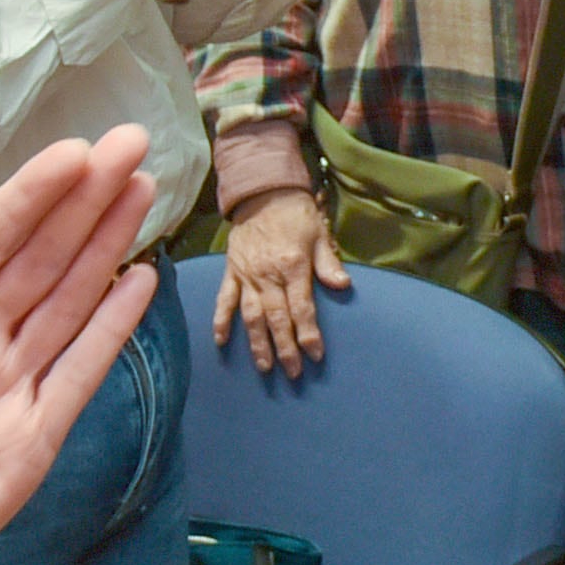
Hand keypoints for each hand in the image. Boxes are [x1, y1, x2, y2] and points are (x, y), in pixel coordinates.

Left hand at [0, 128, 160, 564]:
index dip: (34, 193)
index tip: (77, 151)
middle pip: (42, 255)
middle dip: (87, 200)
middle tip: (131, 144)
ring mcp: (8, 384)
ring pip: (69, 299)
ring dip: (106, 245)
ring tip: (143, 190)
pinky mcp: (32, 435)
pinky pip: (80, 371)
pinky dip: (112, 326)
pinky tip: (140, 280)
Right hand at [213, 186, 349, 376]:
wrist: (262, 191)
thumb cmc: (296, 214)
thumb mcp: (319, 234)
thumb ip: (329, 262)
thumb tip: (343, 285)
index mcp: (292, 266)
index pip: (302, 308)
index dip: (309, 334)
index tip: (315, 356)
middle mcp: (267, 275)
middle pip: (277, 319)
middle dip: (285, 348)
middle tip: (292, 373)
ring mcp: (246, 275)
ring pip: (251, 316)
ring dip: (257, 343)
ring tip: (264, 367)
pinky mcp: (231, 272)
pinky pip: (223, 300)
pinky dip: (220, 321)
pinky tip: (220, 342)